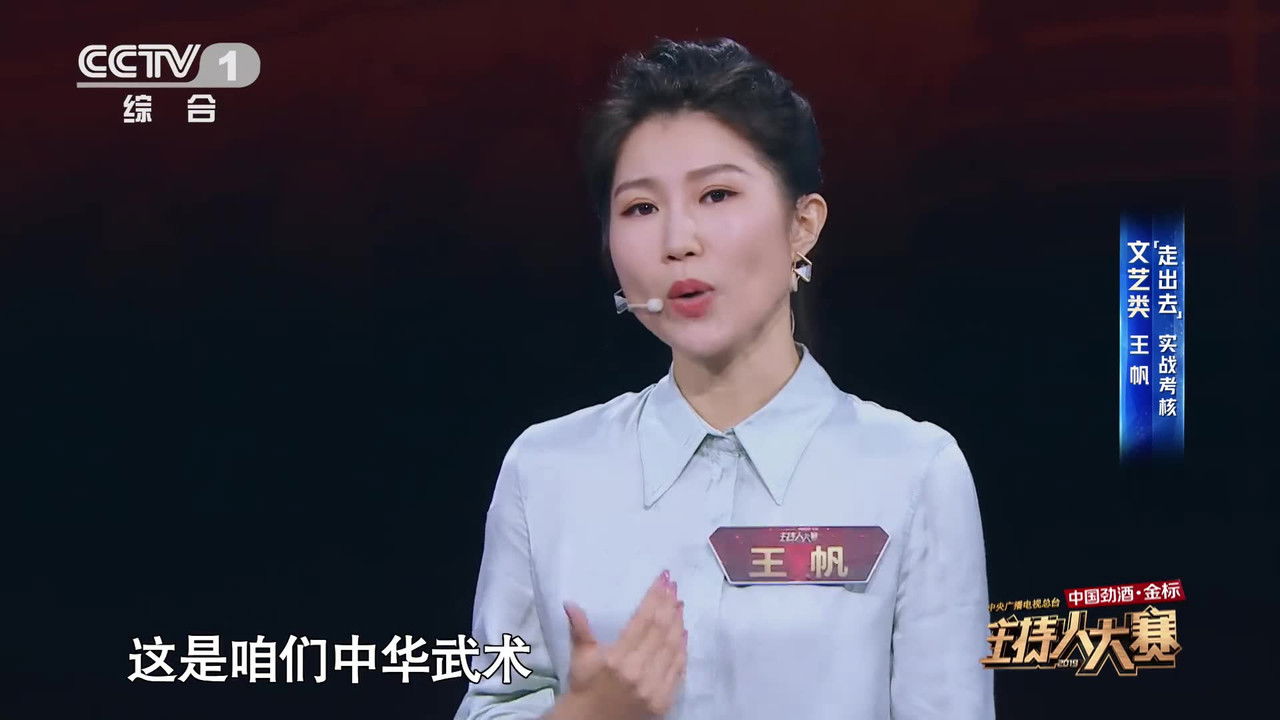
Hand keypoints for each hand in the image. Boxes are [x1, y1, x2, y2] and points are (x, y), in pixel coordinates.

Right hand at [553, 570, 687, 719]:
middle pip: (661, 631)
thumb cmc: (585, 687)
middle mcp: (638, 672)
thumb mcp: (580, 658)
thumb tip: (570, 602)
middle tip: (674, 586)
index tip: (663, 579)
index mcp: (617, 659)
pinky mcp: (664, 701)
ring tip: (679, 604)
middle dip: (669, 605)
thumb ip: (579, 629)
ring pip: (673, 648)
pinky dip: (682, 649)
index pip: (643, 621)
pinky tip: (683, 632)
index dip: (654, 598)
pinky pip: (678, 669)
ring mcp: (654, 688)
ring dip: (678, 623)